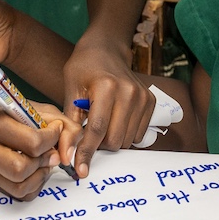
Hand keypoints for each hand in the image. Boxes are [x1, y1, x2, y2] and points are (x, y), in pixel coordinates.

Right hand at [0, 101, 79, 199]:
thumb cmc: (17, 115)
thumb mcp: (44, 111)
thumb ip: (66, 128)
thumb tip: (66, 157)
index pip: (32, 143)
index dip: (53, 139)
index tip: (56, 131)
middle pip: (21, 169)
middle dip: (43, 162)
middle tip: (51, 153)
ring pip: (19, 187)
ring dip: (40, 176)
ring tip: (44, 162)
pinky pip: (18, 194)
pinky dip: (34, 186)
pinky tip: (36, 170)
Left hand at [64, 40, 155, 174]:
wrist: (106, 49)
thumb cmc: (84, 67)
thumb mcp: (70, 90)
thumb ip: (71, 123)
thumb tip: (67, 155)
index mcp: (107, 87)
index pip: (97, 129)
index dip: (87, 152)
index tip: (79, 170)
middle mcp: (129, 92)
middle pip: (115, 139)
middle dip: (99, 147)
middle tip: (87, 139)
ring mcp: (143, 97)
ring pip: (127, 140)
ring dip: (111, 142)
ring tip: (100, 127)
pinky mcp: (150, 102)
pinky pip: (138, 134)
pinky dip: (124, 135)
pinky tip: (114, 123)